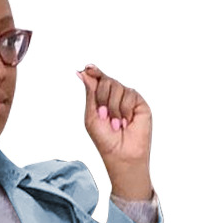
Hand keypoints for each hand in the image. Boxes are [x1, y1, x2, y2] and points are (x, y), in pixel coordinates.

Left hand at [75, 63, 153, 200]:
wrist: (122, 155)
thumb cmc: (105, 140)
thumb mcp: (92, 116)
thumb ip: (90, 93)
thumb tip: (83, 72)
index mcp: (101, 100)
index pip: (98, 80)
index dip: (94, 72)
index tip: (87, 68)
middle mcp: (115, 97)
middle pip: (106, 81)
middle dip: (102, 98)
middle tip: (104, 116)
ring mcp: (127, 99)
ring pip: (117, 87)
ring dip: (113, 108)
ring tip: (116, 124)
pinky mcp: (139, 103)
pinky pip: (129, 94)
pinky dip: (124, 110)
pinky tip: (126, 122)